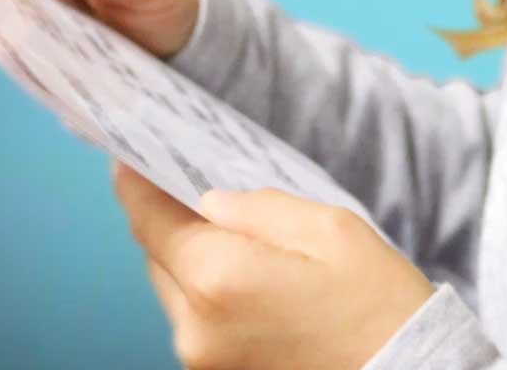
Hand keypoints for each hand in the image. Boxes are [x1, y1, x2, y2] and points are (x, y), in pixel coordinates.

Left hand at [113, 165, 431, 369]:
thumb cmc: (379, 307)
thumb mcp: (328, 229)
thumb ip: (256, 207)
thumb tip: (209, 202)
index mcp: (216, 278)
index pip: (146, 219)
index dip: (134, 183)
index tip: (127, 158)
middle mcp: (194, 325)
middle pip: (156, 256)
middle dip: (169, 222)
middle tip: (192, 193)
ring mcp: (203, 360)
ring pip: (173, 291)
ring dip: (190, 262)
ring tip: (234, 242)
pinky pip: (195, 322)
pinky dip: (208, 296)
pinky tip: (246, 283)